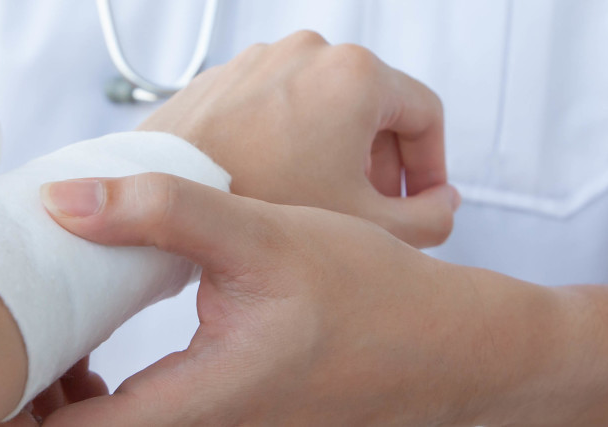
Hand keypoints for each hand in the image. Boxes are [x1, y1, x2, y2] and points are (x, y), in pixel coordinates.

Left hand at [37, 173, 549, 424]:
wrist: (447, 347)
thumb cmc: (369, 297)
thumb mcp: (264, 236)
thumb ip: (165, 212)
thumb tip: (62, 199)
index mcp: (196, 405)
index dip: (17, 402)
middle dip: (33, 401)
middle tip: (13, 339)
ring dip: (68, 403)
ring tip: (55, 344)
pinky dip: (105, 404)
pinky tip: (105, 359)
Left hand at [140, 31, 458, 247]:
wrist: (166, 198)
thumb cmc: (263, 206)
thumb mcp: (369, 228)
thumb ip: (430, 219)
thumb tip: (442, 205)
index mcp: (356, 74)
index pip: (425, 114)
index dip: (431, 168)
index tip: (419, 206)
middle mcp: (311, 52)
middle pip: (373, 105)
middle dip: (381, 162)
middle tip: (372, 211)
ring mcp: (262, 59)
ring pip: (322, 105)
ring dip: (334, 151)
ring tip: (318, 204)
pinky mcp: (225, 76)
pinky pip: (276, 105)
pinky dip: (288, 140)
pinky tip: (274, 187)